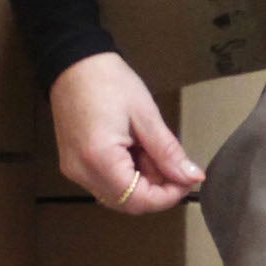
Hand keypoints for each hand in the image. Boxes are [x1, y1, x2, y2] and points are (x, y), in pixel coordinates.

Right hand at [50, 51, 203, 215]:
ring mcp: (75, 170)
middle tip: (169, 161)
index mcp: (99, 159)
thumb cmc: (109, 81)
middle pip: (126, 202)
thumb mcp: (145, 115)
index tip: (185, 179)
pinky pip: (105, 183)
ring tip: (148, 149)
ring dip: (141, 182)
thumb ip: (168, 152)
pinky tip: (133, 150)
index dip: (167, 197)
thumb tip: (192, 177)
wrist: (73, 62)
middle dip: (155, 189)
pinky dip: (126, 175)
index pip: (138, 201)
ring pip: (117, 195)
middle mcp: (82, 172)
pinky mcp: (74, 164)